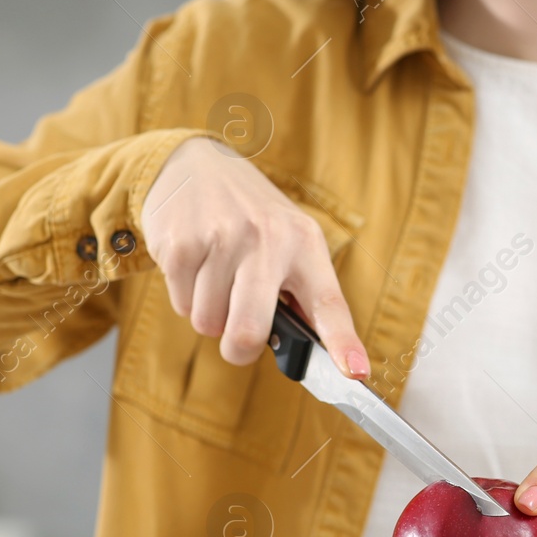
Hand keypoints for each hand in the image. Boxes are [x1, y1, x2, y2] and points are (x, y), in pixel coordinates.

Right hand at [141, 136, 368, 375]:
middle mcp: (268, 239)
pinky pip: (181, 305)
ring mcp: (223, 239)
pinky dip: (186, 296)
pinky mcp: (182, 242)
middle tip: (238, 331)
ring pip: (208, 323)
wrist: (194, 164)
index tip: (355, 373)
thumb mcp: (288, 239)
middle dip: (238, 347)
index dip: (343, 343)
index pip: (329, 303)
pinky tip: (196, 264)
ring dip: (209, 313)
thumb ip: (300, 293)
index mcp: (305, 243)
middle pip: (248, 332)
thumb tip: (308, 355)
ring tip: (216, 276)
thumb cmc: (250, 218)